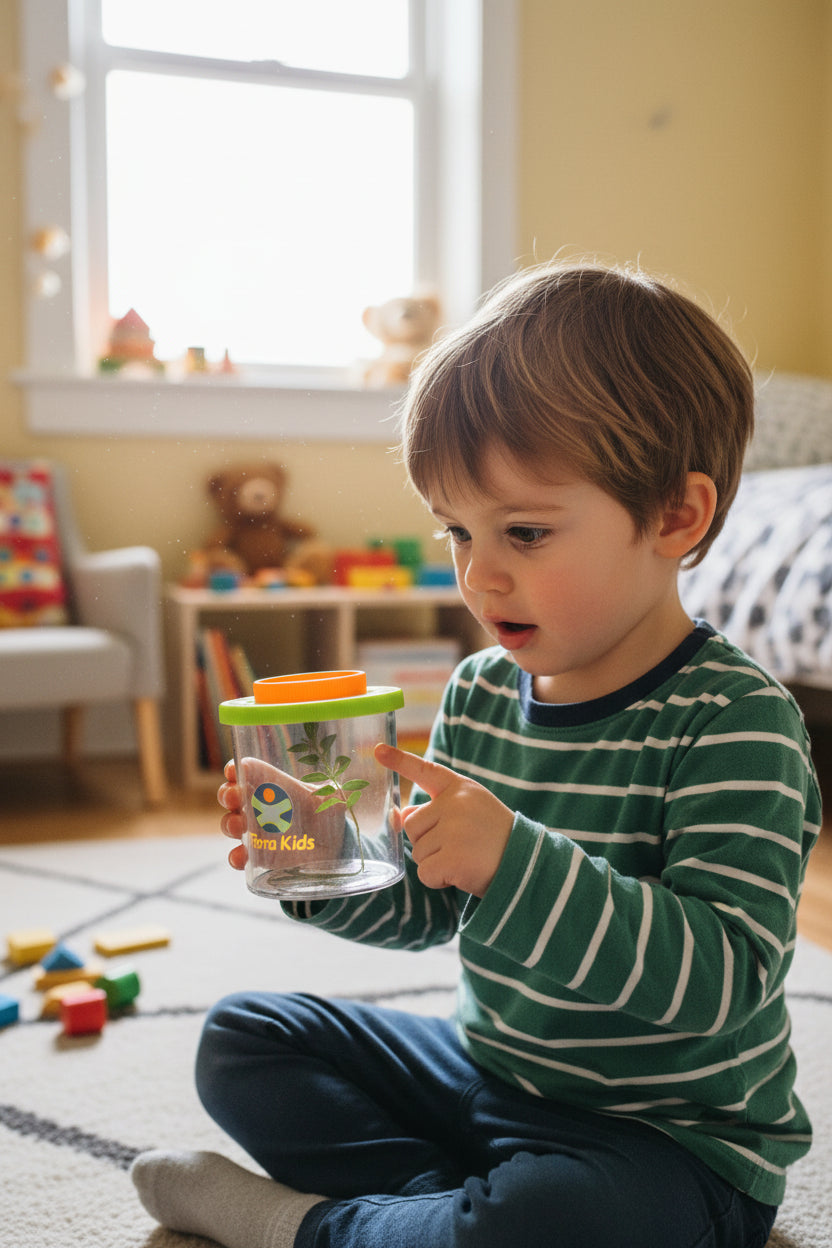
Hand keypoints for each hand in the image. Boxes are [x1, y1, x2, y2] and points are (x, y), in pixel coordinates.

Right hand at [218, 757, 348, 872]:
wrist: (333, 849)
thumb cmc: (327, 815)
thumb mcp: (332, 800)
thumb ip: (335, 793)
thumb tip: (347, 789)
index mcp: (272, 786)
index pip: (247, 773)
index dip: (236, 769)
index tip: (233, 770)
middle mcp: (259, 807)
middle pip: (231, 796)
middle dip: (227, 794)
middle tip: (234, 797)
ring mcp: (256, 832)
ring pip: (231, 824)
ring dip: (229, 824)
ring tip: (239, 827)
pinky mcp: (258, 857)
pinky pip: (239, 856)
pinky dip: (236, 857)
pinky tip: (242, 857)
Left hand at [374, 743, 512, 896]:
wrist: (527, 865)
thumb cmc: (495, 839)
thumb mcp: (471, 813)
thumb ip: (438, 810)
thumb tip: (402, 814)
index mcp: (460, 789)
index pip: (425, 770)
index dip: (400, 760)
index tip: (377, 751)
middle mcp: (455, 804)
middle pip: (412, 826)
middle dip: (427, 841)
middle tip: (459, 846)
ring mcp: (454, 830)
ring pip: (418, 852)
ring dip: (435, 862)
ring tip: (465, 859)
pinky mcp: (453, 858)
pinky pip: (424, 873)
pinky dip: (438, 881)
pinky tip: (461, 874)